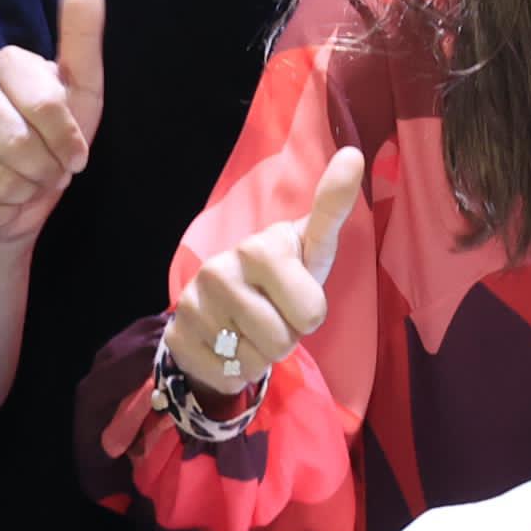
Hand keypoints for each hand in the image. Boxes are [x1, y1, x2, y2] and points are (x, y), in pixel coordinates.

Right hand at [0, 0, 103, 248]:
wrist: (19, 201)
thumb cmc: (55, 141)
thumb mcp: (82, 91)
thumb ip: (82, 37)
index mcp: (7, 65)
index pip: (46, 105)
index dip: (67, 139)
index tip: (76, 154)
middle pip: (19, 144)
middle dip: (45, 169)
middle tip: (48, 171)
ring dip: (22, 192)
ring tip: (24, 184)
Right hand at [160, 145, 364, 390]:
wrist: (224, 305)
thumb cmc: (282, 276)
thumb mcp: (311, 248)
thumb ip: (332, 208)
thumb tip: (354, 154)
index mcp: (261, 247)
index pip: (311, 312)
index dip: (310, 314)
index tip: (299, 296)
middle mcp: (221, 270)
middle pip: (284, 342)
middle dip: (286, 338)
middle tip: (274, 316)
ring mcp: (193, 304)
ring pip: (254, 362)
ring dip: (260, 356)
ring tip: (251, 330)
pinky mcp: (176, 337)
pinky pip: (226, 376)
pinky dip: (234, 371)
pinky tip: (227, 346)